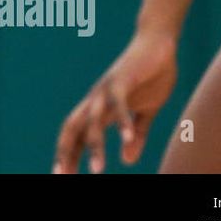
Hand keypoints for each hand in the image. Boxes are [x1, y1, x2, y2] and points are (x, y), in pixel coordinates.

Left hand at [53, 29, 177, 173]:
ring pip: (93, 119)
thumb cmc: (150, 75)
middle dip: (67, 152)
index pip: (77, 133)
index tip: (62, 176)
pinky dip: (122, 121)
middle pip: (73, 127)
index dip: (68, 153)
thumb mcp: (146, 110)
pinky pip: (119, 102)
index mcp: (100, 108)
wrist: (158, 43)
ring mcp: (107, 88)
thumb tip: (127, 159)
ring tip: (97, 171)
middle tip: (62, 177)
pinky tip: (126, 139)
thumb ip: (136, 133)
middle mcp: (97, 99)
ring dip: (94, 145)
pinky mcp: (123, 79)